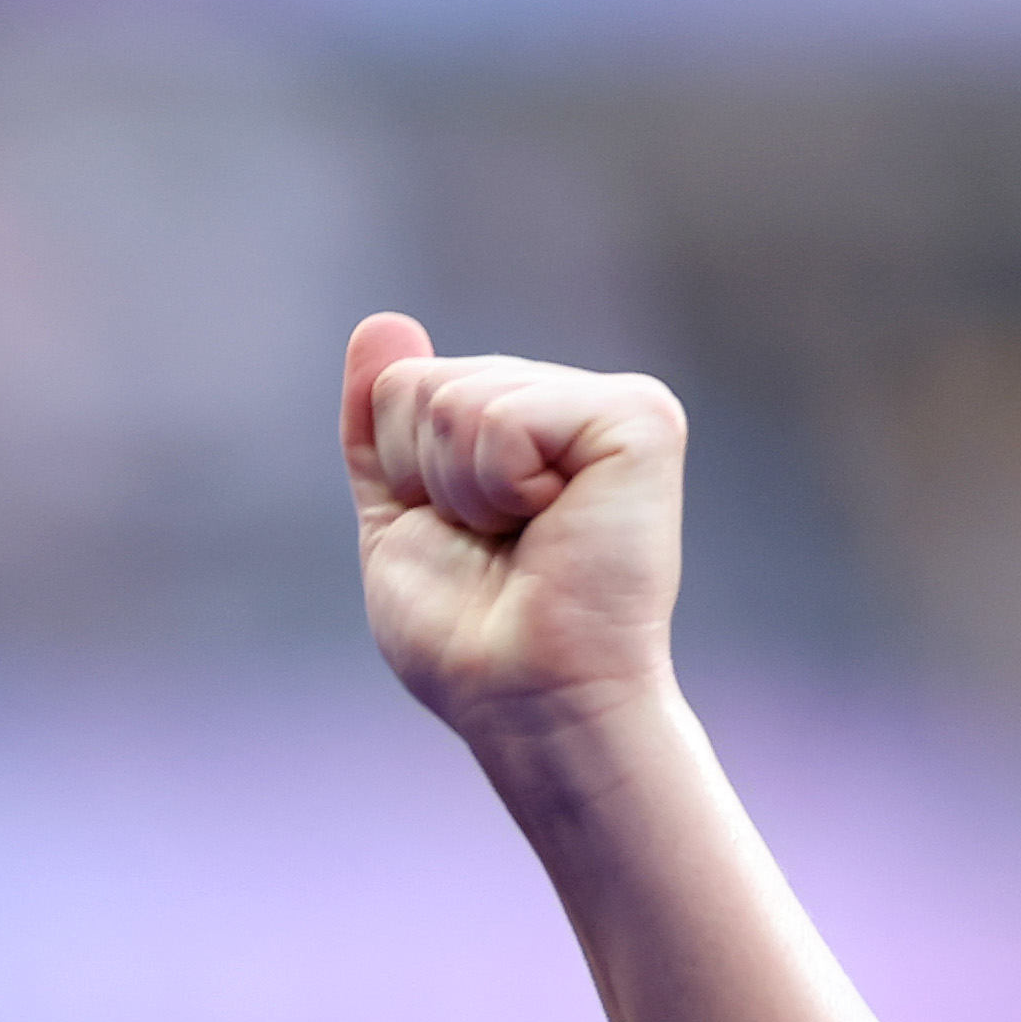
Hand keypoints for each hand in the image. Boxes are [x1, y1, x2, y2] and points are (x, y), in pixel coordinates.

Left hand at [342, 312, 685, 744]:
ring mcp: (613, 402)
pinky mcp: (640, 420)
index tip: (463, 537)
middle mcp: (571, 398)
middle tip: (496, 548)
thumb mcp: (399, 519)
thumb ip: (380, 425)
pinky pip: (507, 419)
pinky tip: (554, 524)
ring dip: (466, 495)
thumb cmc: (469, 637)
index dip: (403, 475)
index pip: (403, 387)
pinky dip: (503, 488)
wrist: (529, 701)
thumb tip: (380, 321)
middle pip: (424, 385)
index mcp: (521, 417)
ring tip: (525, 542)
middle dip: (429, 483)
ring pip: (458, 400)